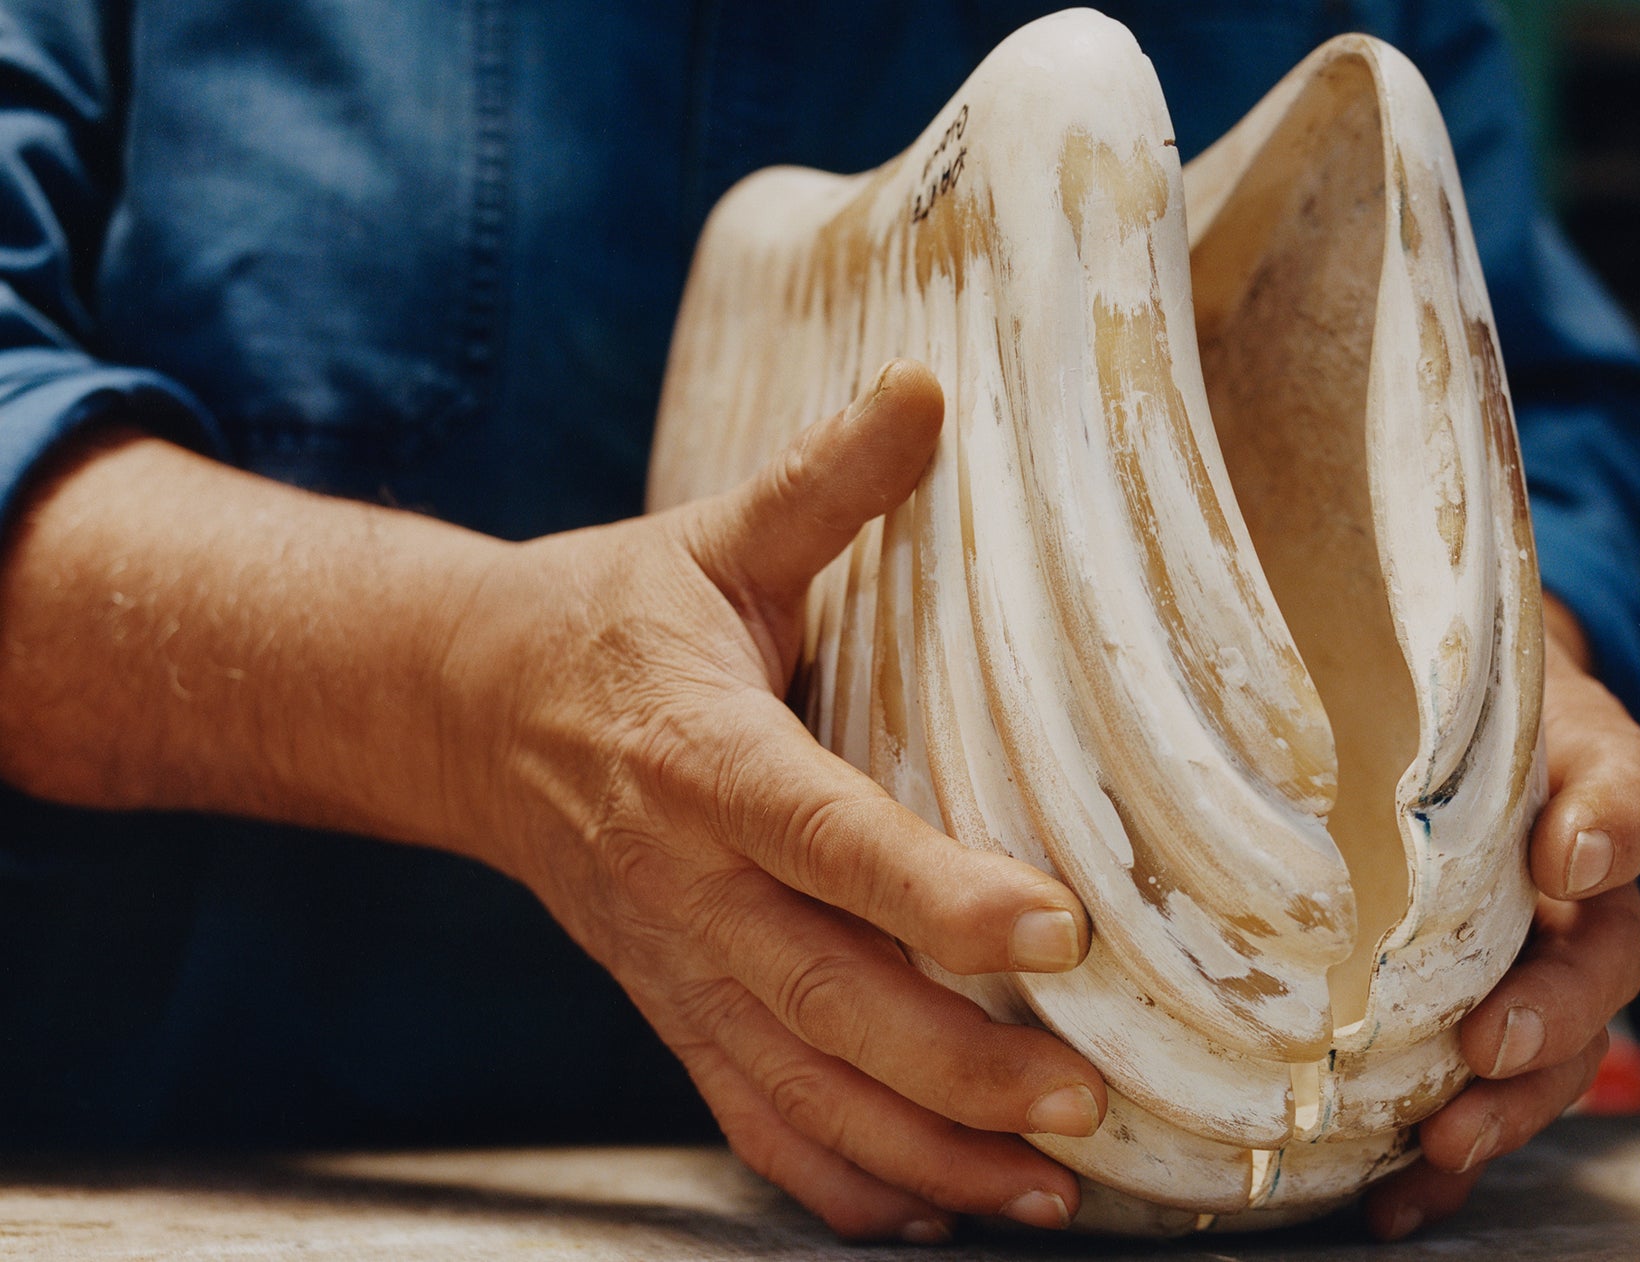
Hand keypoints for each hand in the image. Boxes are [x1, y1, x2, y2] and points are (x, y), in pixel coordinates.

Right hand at [444, 361, 1106, 1242]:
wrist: (462, 713)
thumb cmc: (609, 622)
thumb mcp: (711, 540)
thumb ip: (824, 482)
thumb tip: (929, 384)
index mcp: (704, 757)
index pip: (827, 836)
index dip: (936, 892)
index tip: (1056, 929)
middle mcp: (689, 885)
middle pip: (826, 1000)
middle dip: (960, 1065)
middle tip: (1087, 1104)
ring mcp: (677, 966)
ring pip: (800, 1088)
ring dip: (924, 1152)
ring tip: (1049, 1194)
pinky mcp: (674, 1010)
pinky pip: (753, 1120)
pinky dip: (841, 1181)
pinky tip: (932, 1212)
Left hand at [1364, 596, 1639, 1239]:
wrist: (1436, 725)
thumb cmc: (1504, 726)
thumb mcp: (1570, 734)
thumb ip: (1601, 790)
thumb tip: (1579, 861)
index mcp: (1593, 884)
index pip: (1606, 934)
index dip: (1582, 945)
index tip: (1555, 896)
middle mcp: (1558, 952)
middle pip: (1574, 1023)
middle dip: (1536, 1050)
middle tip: (1488, 1050)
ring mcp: (1500, 996)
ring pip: (1520, 1080)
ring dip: (1489, 1122)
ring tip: (1442, 1150)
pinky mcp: (1436, 1034)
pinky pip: (1448, 1108)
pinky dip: (1426, 1171)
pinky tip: (1388, 1202)